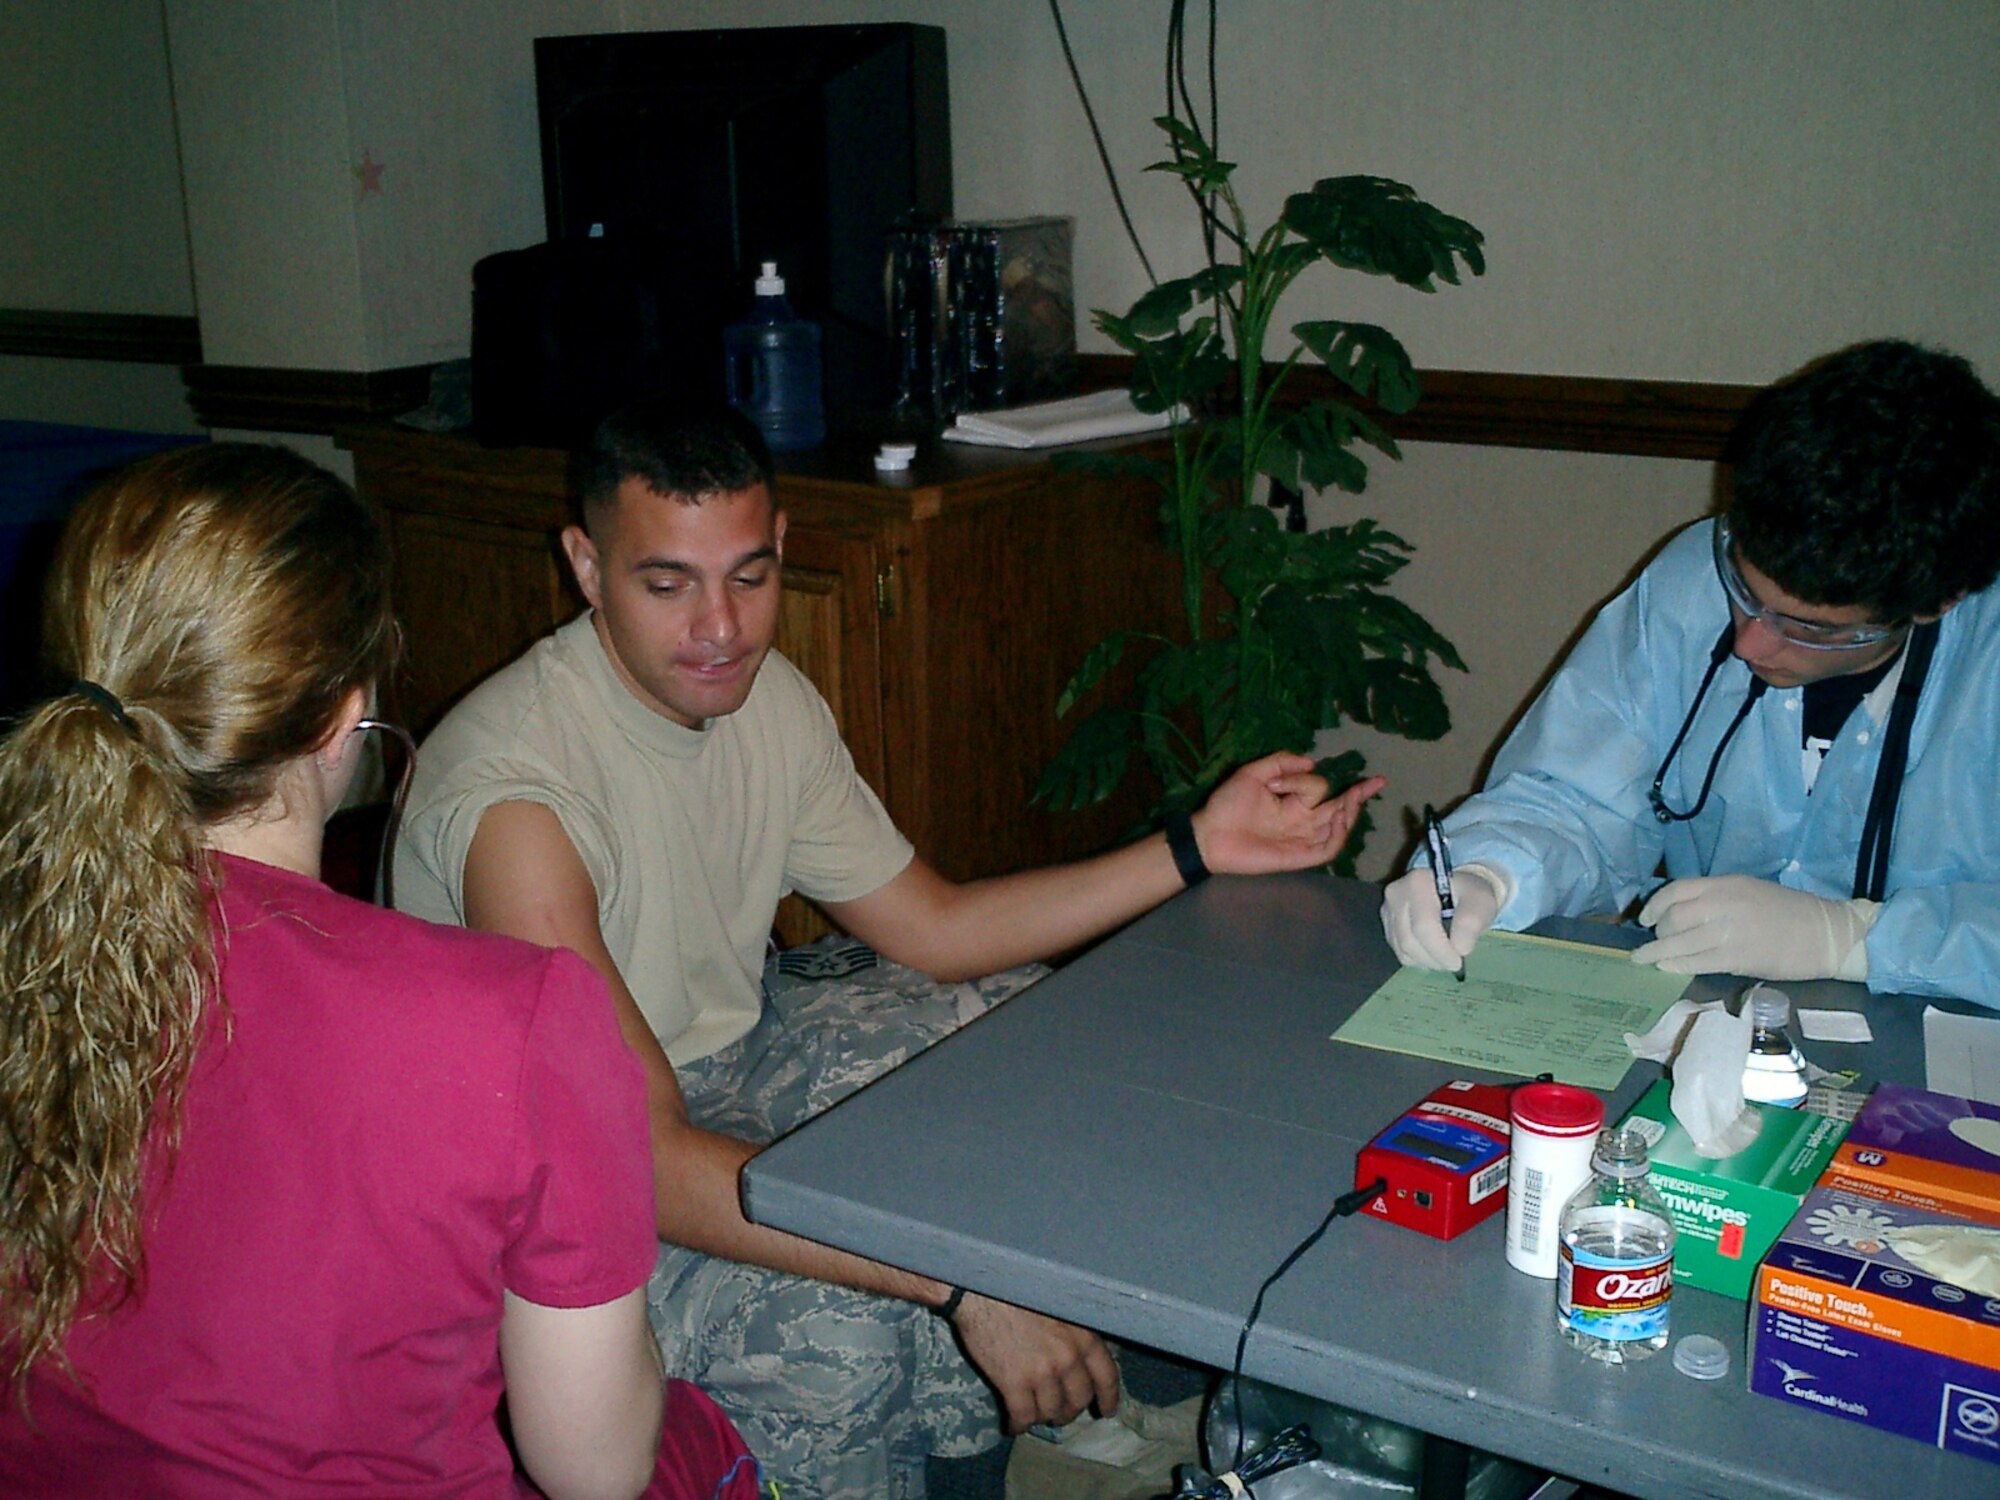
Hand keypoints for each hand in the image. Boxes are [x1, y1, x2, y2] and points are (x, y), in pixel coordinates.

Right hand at [947, 1293, 1120, 1432]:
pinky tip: (1013, 1425)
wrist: (982, 1288)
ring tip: (1033, 1414)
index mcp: (1083, 1336)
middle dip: (1069, 1410)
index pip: (1107, 1376)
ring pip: (1051, 1411)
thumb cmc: (1020, 1289)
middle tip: (1059, 1412)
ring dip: (1043, 1417)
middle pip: (1078, 1399)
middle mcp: (1069, 1357)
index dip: (1108, 1398)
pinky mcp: (1014, 1383)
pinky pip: (1022, 1416)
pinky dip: (1019, 1425)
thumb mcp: (1061, 1306)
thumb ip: (1075, 1333)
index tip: (1106, 1411)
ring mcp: (1043, 1372)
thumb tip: (1081, 1359)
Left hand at [1190, 752, 1386, 875]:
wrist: (1209, 834)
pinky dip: (1338, 835)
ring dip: (1350, 812)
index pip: (1317, 788)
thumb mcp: (1252, 773)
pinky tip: (1341, 818)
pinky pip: (1327, 849)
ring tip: (1356, 797)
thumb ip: (1281, 763)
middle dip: (1360, 795)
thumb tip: (1313, 761)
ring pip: (1338, 828)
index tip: (1276, 783)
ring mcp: (1302, 840)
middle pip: (1340, 809)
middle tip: (1379, 780)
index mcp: (1293, 803)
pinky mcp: (1298, 857)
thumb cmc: (1226, 805)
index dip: (1304, 780)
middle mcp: (1302, 821)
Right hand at [1380, 862, 1505, 969]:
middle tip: (1454, 964)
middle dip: (1434, 958)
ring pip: (1402, 949)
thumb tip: (1459, 948)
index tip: (1459, 960)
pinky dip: (1418, 959)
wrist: (1457, 889)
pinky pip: (1399, 952)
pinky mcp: (1387, 924)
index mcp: (1418, 882)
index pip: (1423, 925)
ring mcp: (1388, 909)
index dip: (1440, 949)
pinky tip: (1433, 953)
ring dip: (1427, 961)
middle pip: (1409, 940)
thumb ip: (1472, 921)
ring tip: (1446, 958)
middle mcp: (1396, 893)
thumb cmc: (1470, 894)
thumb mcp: (1482, 901)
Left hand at [1631, 875, 1878, 980]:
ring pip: (1680, 942)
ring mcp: (1728, 931)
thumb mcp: (1749, 890)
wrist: (1826, 934)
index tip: (1644, 918)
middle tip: (1655, 942)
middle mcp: (1722, 904)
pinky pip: (1696, 961)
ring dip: (1657, 953)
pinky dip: (1677, 965)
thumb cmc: (1790, 912)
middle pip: (1673, 917)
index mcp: (1726, 884)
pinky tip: (1667, 968)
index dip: (1655, 905)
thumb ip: (1716, 898)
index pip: (1677, 890)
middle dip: (1658, 932)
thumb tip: (1684, 913)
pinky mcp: (1736, 957)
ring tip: (1643, 959)